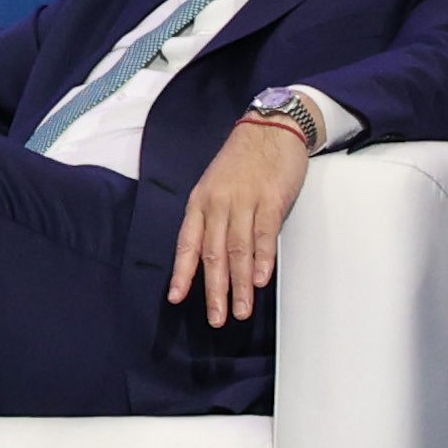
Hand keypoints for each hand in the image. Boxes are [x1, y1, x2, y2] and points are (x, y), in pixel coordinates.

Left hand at [167, 117, 311, 325]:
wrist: (269, 129)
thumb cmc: (242, 163)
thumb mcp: (216, 188)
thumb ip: (215, 220)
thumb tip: (214, 257)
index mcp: (200, 203)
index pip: (187, 243)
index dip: (182, 272)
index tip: (176, 298)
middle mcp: (217, 204)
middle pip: (212, 254)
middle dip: (213, 290)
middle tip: (216, 318)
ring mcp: (243, 201)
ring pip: (237, 250)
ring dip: (239, 285)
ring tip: (241, 311)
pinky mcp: (270, 199)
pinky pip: (264, 234)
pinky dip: (262, 259)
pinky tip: (260, 279)